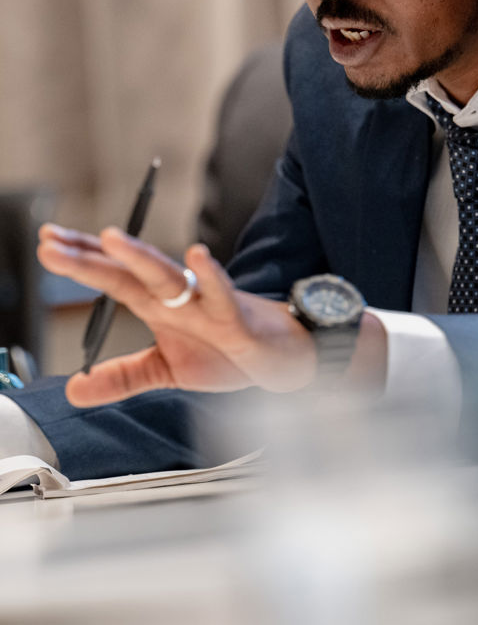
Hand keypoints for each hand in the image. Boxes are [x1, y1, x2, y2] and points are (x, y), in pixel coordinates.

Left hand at [37, 224, 316, 405]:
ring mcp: (205, 304)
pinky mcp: (236, 317)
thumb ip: (121, 376)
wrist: (280, 357)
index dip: (81, 260)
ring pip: (169, 275)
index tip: (47, 243)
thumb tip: (73, 389)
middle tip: (52, 242)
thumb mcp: (165, 369)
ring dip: (140, 256)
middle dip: (90, 257)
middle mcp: (177, 297)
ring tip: (111, 238)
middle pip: (128, 272)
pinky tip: (197, 255)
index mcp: (158, 305)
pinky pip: (222, 293)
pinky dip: (211, 275)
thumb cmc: (227, 351)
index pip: (113, 277)